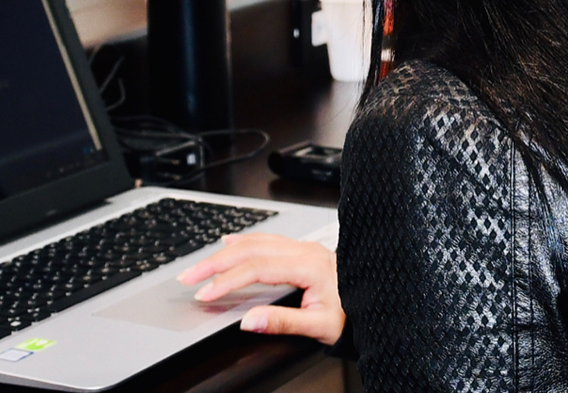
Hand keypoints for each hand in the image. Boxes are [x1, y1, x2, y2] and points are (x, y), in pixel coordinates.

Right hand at [176, 233, 344, 344]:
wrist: (377, 301)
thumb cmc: (352, 315)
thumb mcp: (320, 327)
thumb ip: (282, 323)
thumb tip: (248, 320)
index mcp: (308, 266)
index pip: (256, 269)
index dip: (226, 280)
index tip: (205, 293)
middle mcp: (303, 250)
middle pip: (249, 250)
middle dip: (215, 263)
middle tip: (189, 276)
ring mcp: (302, 247)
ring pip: (255, 241)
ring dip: (224, 252)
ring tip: (201, 264)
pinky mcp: (301, 250)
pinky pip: (266, 239)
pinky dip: (243, 241)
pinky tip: (230, 242)